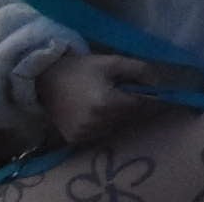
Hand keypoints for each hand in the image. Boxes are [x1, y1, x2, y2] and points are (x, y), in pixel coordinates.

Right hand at [38, 52, 156, 143]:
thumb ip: (140, 71)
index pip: (141, 105)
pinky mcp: (74, 139)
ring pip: (117, 127)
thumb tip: (158, 83)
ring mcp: (84, 134)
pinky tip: (97, 111)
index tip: (156, 92)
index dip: (151, 98)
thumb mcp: (113, 62)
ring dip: (120, 116)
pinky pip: (101, 133)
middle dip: (134, 105)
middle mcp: (96, 123)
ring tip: (109, 100)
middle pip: (130, 117)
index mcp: (107, 103)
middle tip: (126, 92)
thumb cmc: (82, 68)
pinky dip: (105, 124)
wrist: (45, 80)